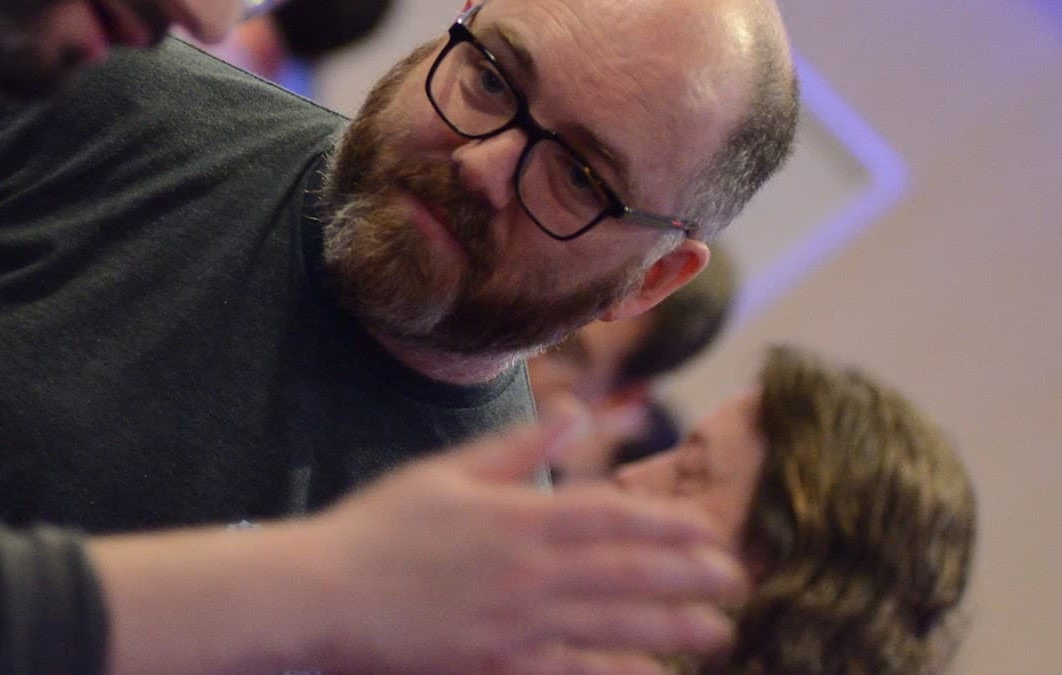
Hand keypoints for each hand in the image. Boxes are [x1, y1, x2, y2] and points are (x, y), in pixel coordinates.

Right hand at [304, 418, 746, 673]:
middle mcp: (526, 570)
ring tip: (718, 632)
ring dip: (670, 626)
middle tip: (737, 581)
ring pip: (610, 624)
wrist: (324, 594)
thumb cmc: (380, 528)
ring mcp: (515, 624)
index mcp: (515, 516)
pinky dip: (613, 672)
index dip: (663, 524)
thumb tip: (574, 412)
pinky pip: (571, 671)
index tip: (707, 529)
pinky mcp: (498, 665)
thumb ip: (517, 447)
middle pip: (624, 572)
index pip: (608, 517)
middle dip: (686, 576)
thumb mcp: (447, 473)